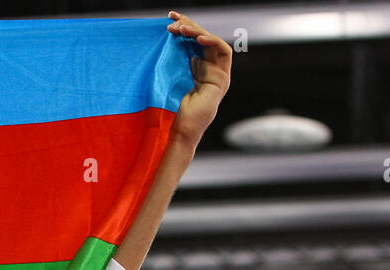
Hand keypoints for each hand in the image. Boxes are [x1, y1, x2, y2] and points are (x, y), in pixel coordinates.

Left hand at [166, 11, 231, 147]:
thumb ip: (171, 61)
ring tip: (181, 29)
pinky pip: (223, 53)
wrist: (178, 131)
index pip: (192, 40)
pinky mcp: (222, 80)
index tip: (168, 17)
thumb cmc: (168, 110)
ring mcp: (218, 73)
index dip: (183, 26)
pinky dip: (212, 42)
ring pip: (212, 42)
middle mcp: (208, 68)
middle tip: (172, 22)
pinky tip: (198, 38)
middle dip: (188, 26)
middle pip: (202, 38)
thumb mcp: (167, 78)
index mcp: (195, 66)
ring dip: (198, 32)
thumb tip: (165, 38)